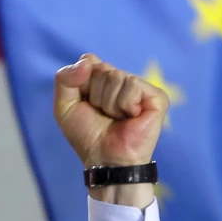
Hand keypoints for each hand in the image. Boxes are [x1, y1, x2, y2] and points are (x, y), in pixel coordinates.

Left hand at [54, 54, 168, 207]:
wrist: (105, 160)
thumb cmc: (88, 137)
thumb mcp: (64, 107)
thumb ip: (64, 78)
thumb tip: (87, 60)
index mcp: (104, 79)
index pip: (89, 60)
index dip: (82, 82)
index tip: (86, 104)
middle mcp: (123, 80)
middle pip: (101, 68)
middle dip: (95, 95)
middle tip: (104, 116)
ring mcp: (141, 88)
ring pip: (116, 76)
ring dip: (109, 104)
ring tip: (117, 119)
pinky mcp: (156, 97)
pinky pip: (132, 85)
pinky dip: (124, 105)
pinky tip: (130, 118)